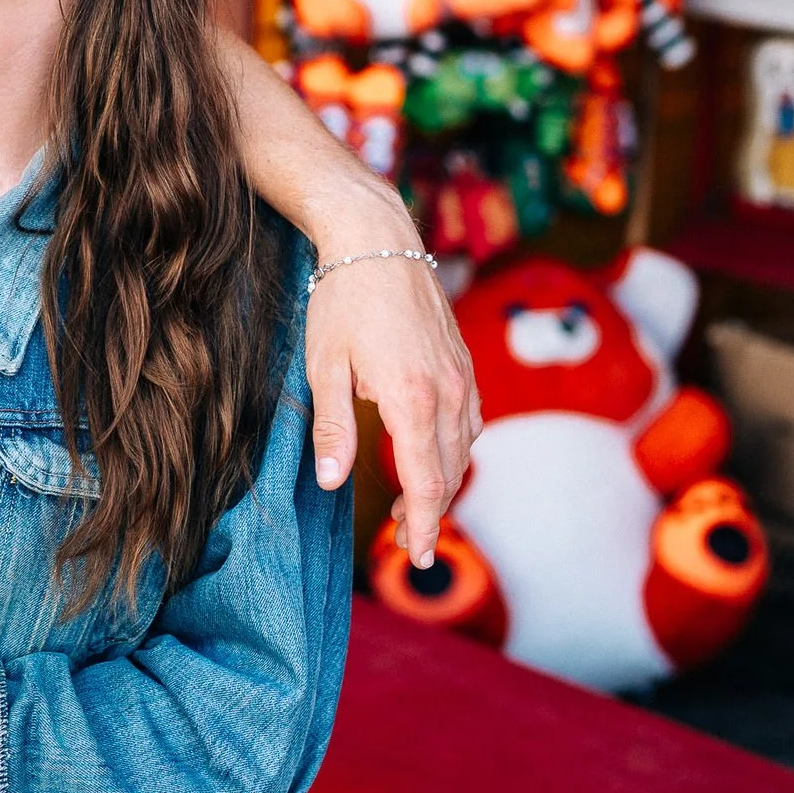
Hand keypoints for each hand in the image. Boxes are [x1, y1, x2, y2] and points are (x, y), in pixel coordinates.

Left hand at [203, 29, 479, 564]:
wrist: (376, 236)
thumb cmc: (341, 300)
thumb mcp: (324, 367)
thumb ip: (334, 429)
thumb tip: (334, 483)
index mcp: (412, 398)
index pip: (426, 480)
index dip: (424, 523)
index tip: (419, 556)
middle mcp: (447, 389)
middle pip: (450, 470)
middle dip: (431, 510)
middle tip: (407, 541)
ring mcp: (460, 372)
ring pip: (464, 445)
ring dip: (444, 480)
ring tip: (415, 506)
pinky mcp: (461, 358)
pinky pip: (469, 417)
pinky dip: (455, 446)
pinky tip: (434, 453)